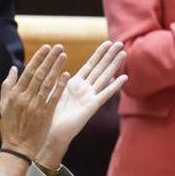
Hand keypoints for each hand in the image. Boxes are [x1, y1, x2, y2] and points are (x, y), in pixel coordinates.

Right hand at [0, 45, 67, 158]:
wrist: (18, 147)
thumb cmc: (11, 125)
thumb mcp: (4, 104)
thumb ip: (8, 85)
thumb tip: (14, 68)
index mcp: (15, 93)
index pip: (29, 71)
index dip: (39, 58)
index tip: (47, 48)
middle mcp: (25, 97)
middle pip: (40, 74)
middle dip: (49, 59)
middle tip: (59, 47)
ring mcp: (36, 105)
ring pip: (48, 83)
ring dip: (56, 68)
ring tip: (64, 56)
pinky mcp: (46, 114)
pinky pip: (54, 97)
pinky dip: (60, 85)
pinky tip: (67, 75)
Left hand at [37, 41, 127, 165]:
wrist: (51, 132)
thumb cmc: (50, 115)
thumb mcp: (53, 92)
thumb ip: (57, 79)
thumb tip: (59, 68)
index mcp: (75, 84)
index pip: (90, 65)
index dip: (99, 54)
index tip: (108, 43)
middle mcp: (85, 89)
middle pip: (100, 68)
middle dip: (110, 55)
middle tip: (120, 43)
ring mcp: (90, 97)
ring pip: (104, 77)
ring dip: (114, 65)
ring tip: (124, 54)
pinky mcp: (91, 107)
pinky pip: (104, 94)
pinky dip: (114, 86)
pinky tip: (124, 77)